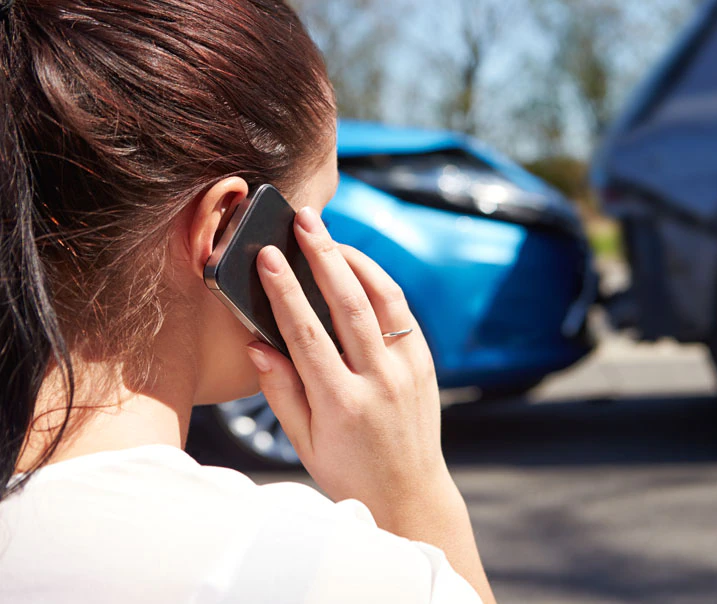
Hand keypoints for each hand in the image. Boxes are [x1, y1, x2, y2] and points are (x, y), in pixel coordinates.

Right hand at [245, 206, 456, 523]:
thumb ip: (280, 392)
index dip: (284, 291)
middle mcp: (380, 381)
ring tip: (329, 234)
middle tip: (304, 220)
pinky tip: (357, 266)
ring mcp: (408, 370)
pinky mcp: (425, 364)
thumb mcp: (304, 443)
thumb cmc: (348, 471)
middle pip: (349, 304)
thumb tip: (256, 343)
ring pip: (383, 299)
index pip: (307, 334)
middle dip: (323, 255)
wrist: (410, 493)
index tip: (267, 256)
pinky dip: (380, 283)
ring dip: (355, 260)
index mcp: (342, 404)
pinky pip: (401, 312)